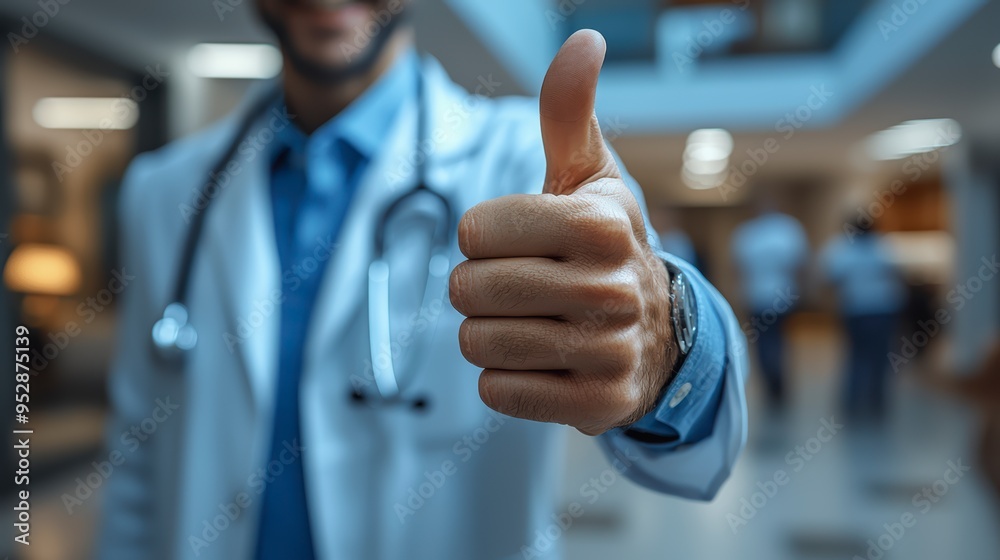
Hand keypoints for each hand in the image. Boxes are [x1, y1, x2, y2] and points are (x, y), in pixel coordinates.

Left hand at [449, 30, 677, 435]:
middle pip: (469, 288)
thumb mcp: (590, 176)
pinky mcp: (597, 407)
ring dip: (487, 331)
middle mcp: (612, 291)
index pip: (476, 230)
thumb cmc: (603, 245)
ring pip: (478, 342)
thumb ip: (569, 111)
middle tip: (516, 285)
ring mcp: (609, 354)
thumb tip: (583, 39)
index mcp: (602, 225)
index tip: (515, 240)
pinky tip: (540, 360)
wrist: (657, 334)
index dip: (482, 235)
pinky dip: (503, 377)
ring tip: (529, 322)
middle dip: (476, 286)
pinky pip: (497, 391)